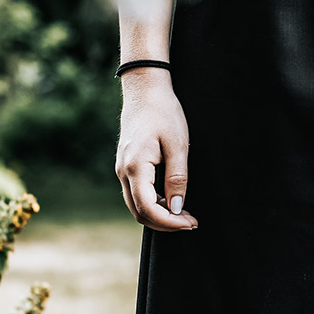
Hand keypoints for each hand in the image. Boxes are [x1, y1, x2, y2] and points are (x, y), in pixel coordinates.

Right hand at [115, 69, 198, 231]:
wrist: (145, 90)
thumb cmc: (164, 113)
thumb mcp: (178, 145)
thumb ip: (177, 178)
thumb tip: (178, 208)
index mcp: (135, 167)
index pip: (148, 209)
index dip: (170, 222)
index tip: (191, 223)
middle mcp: (123, 172)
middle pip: (140, 213)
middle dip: (166, 223)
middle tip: (191, 222)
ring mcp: (122, 169)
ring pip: (137, 205)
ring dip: (160, 215)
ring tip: (185, 214)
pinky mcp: (126, 166)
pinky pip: (137, 194)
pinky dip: (154, 203)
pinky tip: (173, 200)